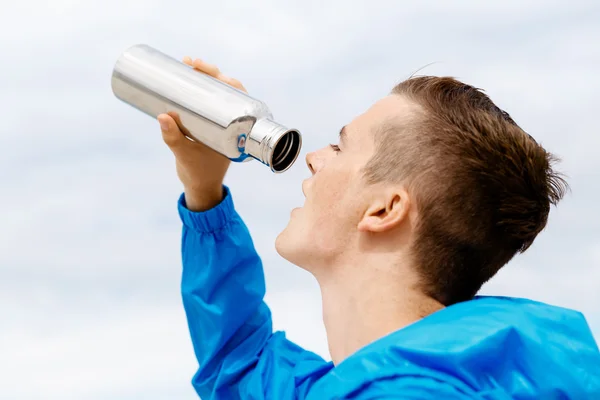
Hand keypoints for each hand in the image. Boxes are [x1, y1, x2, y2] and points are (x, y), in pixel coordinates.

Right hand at [158, 57, 246, 210]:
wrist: (201, 189)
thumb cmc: (198, 174)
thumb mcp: (184, 155)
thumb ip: (173, 138)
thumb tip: (161, 116)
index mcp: (237, 130)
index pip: (238, 97)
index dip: (226, 79)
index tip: (207, 70)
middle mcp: (233, 124)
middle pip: (227, 90)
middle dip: (211, 72)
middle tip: (191, 62)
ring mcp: (222, 124)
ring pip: (217, 94)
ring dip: (205, 77)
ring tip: (187, 64)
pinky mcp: (210, 124)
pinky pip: (209, 102)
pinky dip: (201, 88)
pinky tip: (189, 75)